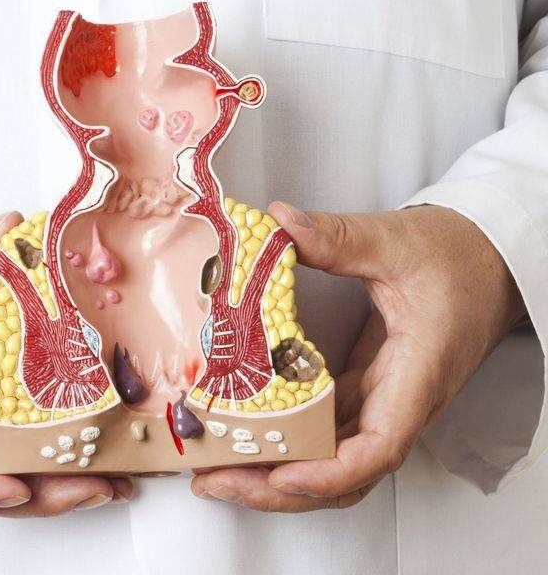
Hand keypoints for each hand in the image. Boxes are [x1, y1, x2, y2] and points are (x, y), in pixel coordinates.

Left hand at [192, 202, 525, 511]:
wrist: (491, 257)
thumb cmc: (459, 255)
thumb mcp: (397, 239)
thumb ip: (338, 236)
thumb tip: (280, 223)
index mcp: (418, 372)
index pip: (380, 446)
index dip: (330, 470)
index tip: (282, 474)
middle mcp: (403, 399)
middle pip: (346, 469)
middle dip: (281, 486)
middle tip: (218, 479)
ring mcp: (386, 397)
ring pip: (336, 456)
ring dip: (280, 467)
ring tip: (221, 463)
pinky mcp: (372, 385)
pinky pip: (331, 427)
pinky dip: (292, 436)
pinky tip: (250, 427)